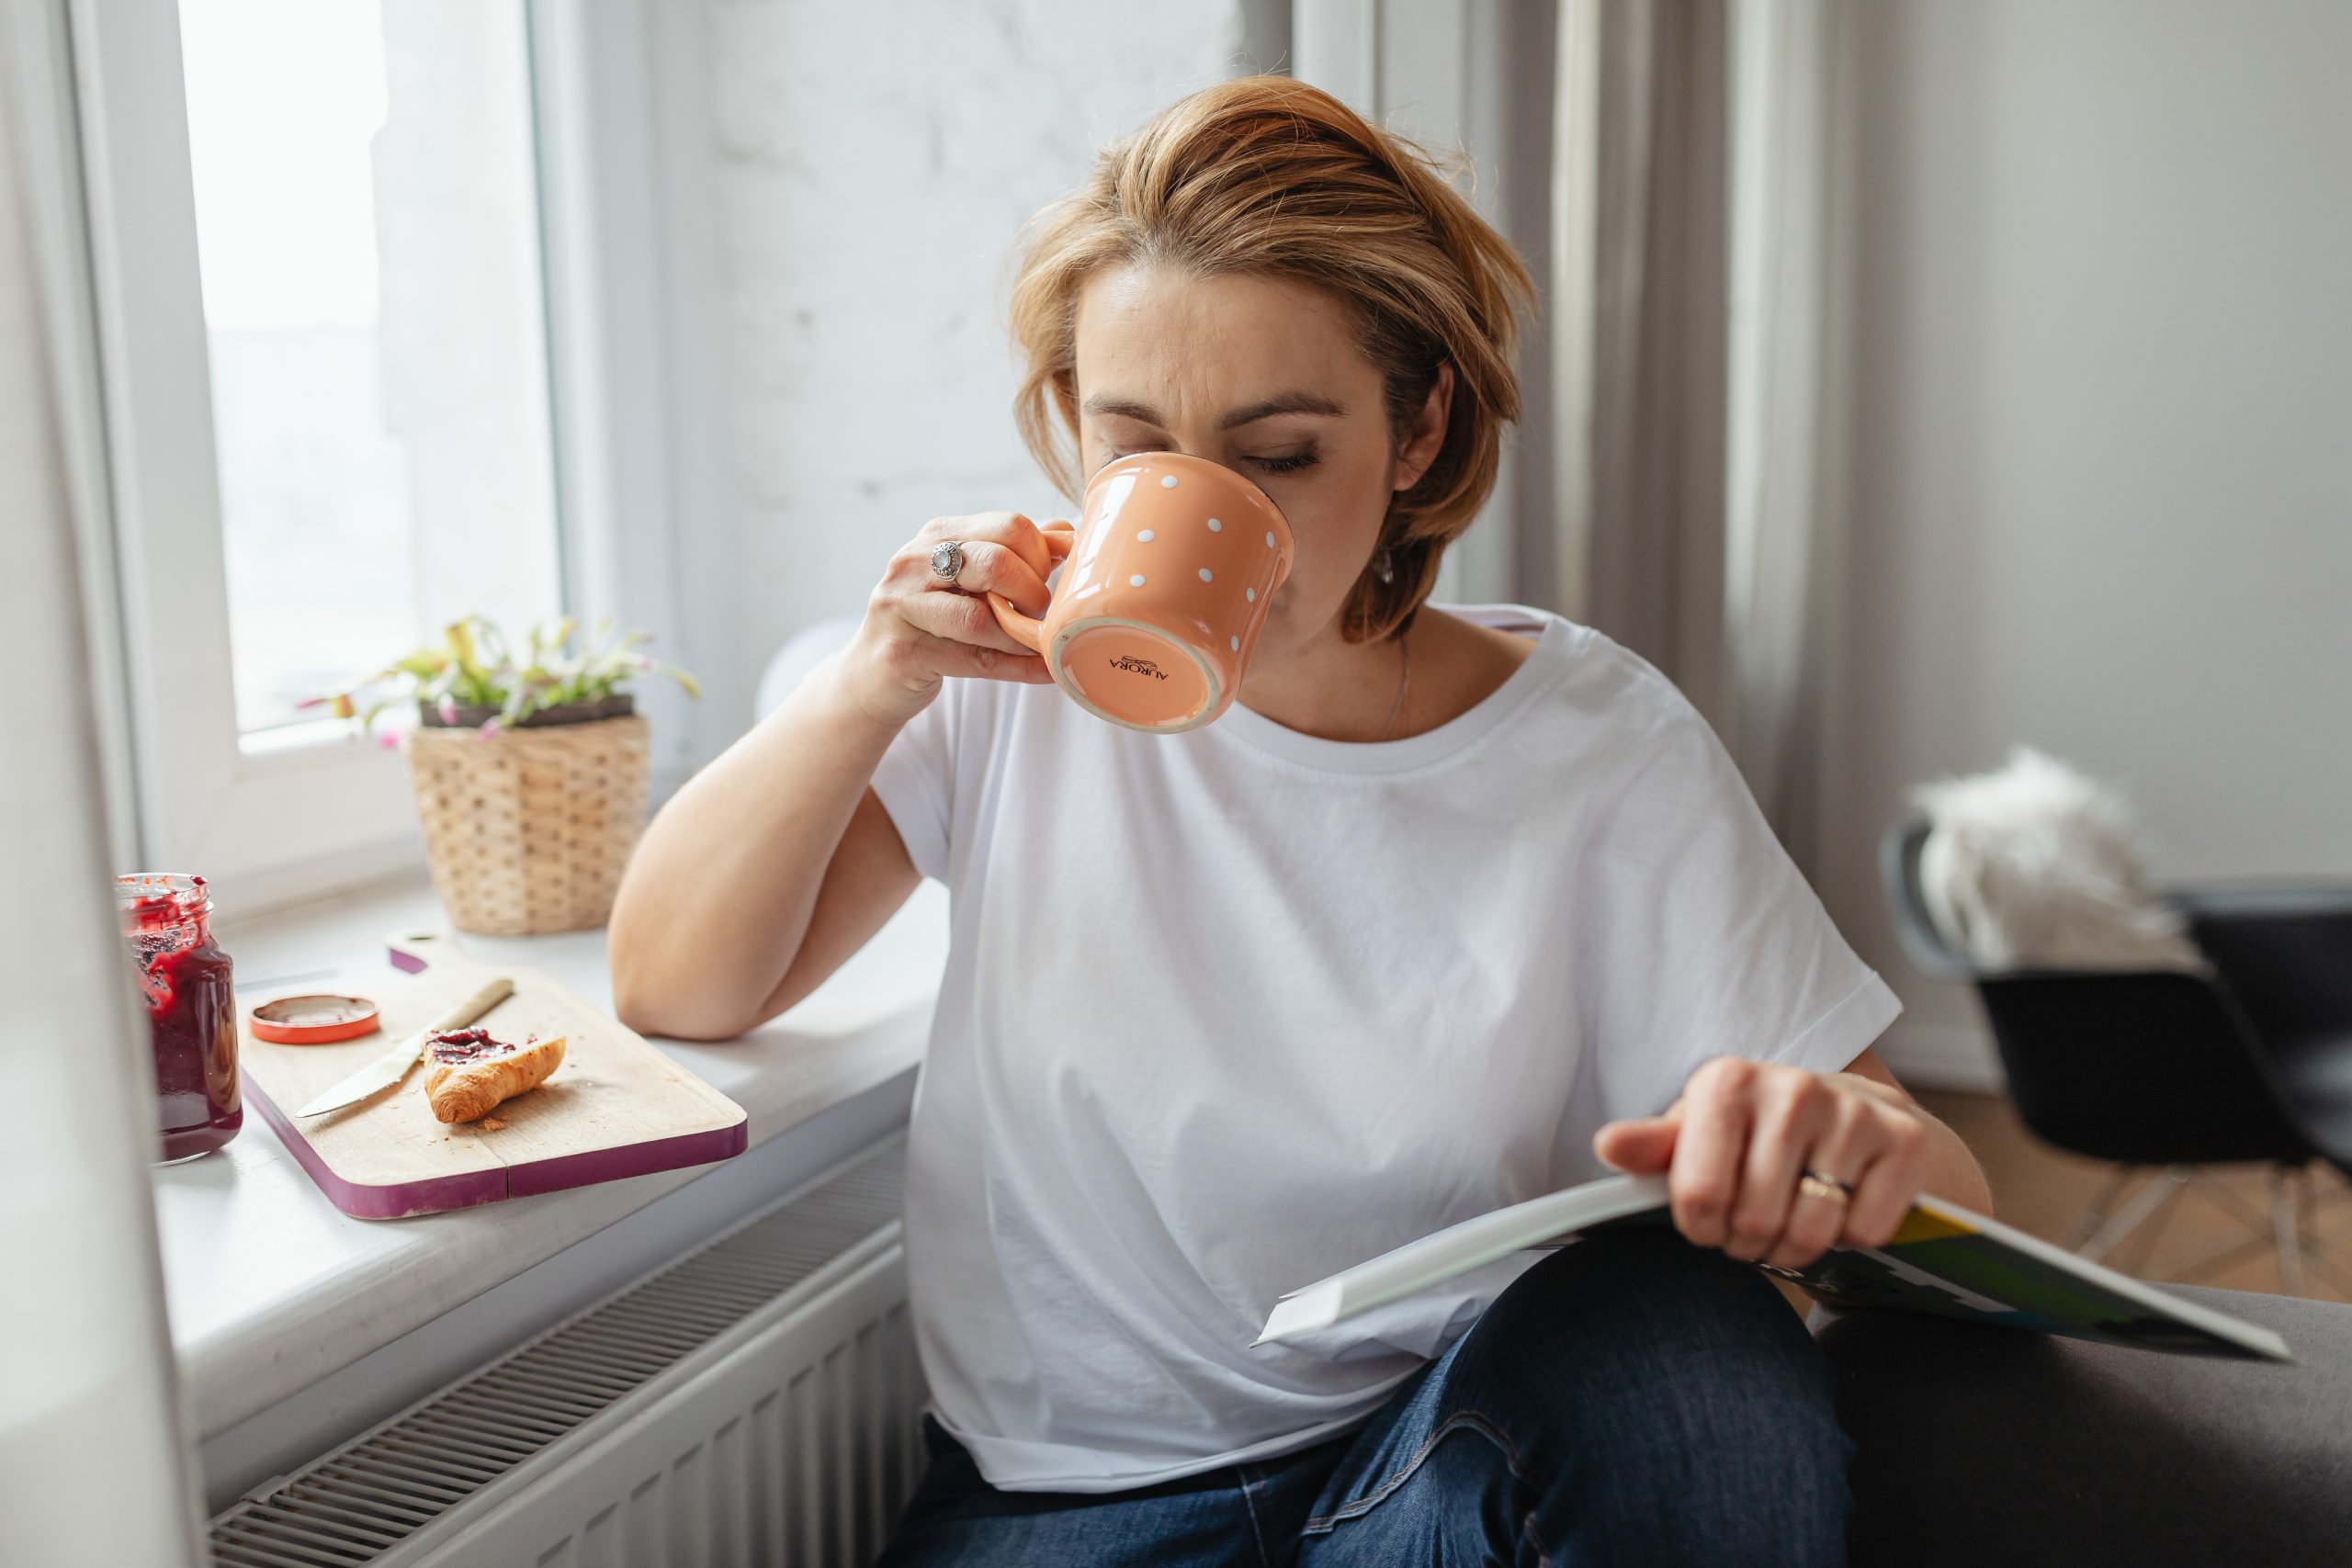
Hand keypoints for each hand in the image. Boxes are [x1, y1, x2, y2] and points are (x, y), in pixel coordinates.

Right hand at [842, 511, 1070, 725]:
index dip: (1042, 557)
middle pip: (995, 562)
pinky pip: (974, 660)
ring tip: (1038, 644)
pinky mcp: (903, 652)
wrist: (871, 675)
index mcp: (938, 534)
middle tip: (1041, 615)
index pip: (1008, 526)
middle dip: (1032, 593)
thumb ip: (1013, 555)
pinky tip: (1044, 670)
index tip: (1048, 582)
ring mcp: (902, 606)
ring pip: (980, 617)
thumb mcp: (968, 580)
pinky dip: (1017, 668)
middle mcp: (914, 562)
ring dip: (1020, 636)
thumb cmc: (930, 624)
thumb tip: (1064, 532)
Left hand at [1591, 1057, 1929, 1270]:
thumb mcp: (1699, 1134)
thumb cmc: (1759, 1133)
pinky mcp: (1904, 1141)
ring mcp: (1852, 1111)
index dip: (1701, 1228)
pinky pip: (1865, 1230)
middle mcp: (1791, 1087)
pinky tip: (1842, 1205)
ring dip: (1797, 1247)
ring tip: (1792, 1220)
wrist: (1858, 1118)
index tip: (1708, 1220)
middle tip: (1754, 1225)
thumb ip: (1653, 1147)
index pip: (1698, 1196)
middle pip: (1754, 1221)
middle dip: (1749, 1241)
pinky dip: (1851, 1237)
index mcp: (1726, 1082)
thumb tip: (1609, 1145)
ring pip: (1811, 1232)